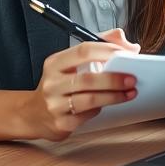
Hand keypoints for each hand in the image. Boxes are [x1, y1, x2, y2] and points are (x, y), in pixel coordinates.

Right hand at [24, 28, 139, 139]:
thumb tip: (126, 42)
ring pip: (89, 99)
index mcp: (55, 63)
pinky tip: (107, 105)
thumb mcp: (70, 62)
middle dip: (114, 79)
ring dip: (114, 96)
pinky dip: (100, 110)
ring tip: (129, 93)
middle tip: (131, 78)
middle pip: (88, 78)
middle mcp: (52, 83)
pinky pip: (86, 116)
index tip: (127, 53)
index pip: (84, 51)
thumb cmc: (58, 85)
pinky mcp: (61, 123)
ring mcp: (55, 104)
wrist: (33, 114)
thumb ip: (98, 46)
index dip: (108, 50)